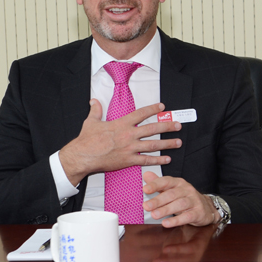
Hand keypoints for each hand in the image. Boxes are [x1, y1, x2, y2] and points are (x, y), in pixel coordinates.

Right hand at [59, 100, 181, 185]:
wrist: (83, 156)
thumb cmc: (87, 139)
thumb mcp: (91, 121)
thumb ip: (96, 110)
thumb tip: (94, 100)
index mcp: (121, 124)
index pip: (141, 114)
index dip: (152, 109)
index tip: (162, 107)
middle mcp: (129, 135)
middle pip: (152, 129)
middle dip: (167, 127)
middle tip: (178, 125)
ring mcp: (130, 148)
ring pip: (153, 145)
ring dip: (167, 144)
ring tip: (178, 142)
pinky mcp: (128, 160)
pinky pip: (146, 160)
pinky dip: (157, 160)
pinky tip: (167, 159)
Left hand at [142, 171, 218, 227]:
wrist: (207, 208)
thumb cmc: (185, 199)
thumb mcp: (172, 190)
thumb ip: (159, 184)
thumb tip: (146, 175)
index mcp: (179, 183)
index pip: (166, 181)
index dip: (155, 184)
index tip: (145, 189)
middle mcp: (187, 190)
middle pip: (172, 194)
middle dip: (158, 200)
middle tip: (146, 206)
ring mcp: (194, 201)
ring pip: (179, 204)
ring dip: (166, 210)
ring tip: (154, 215)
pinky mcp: (198, 212)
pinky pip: (187, 216)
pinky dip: (176, 220)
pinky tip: (166, 223)